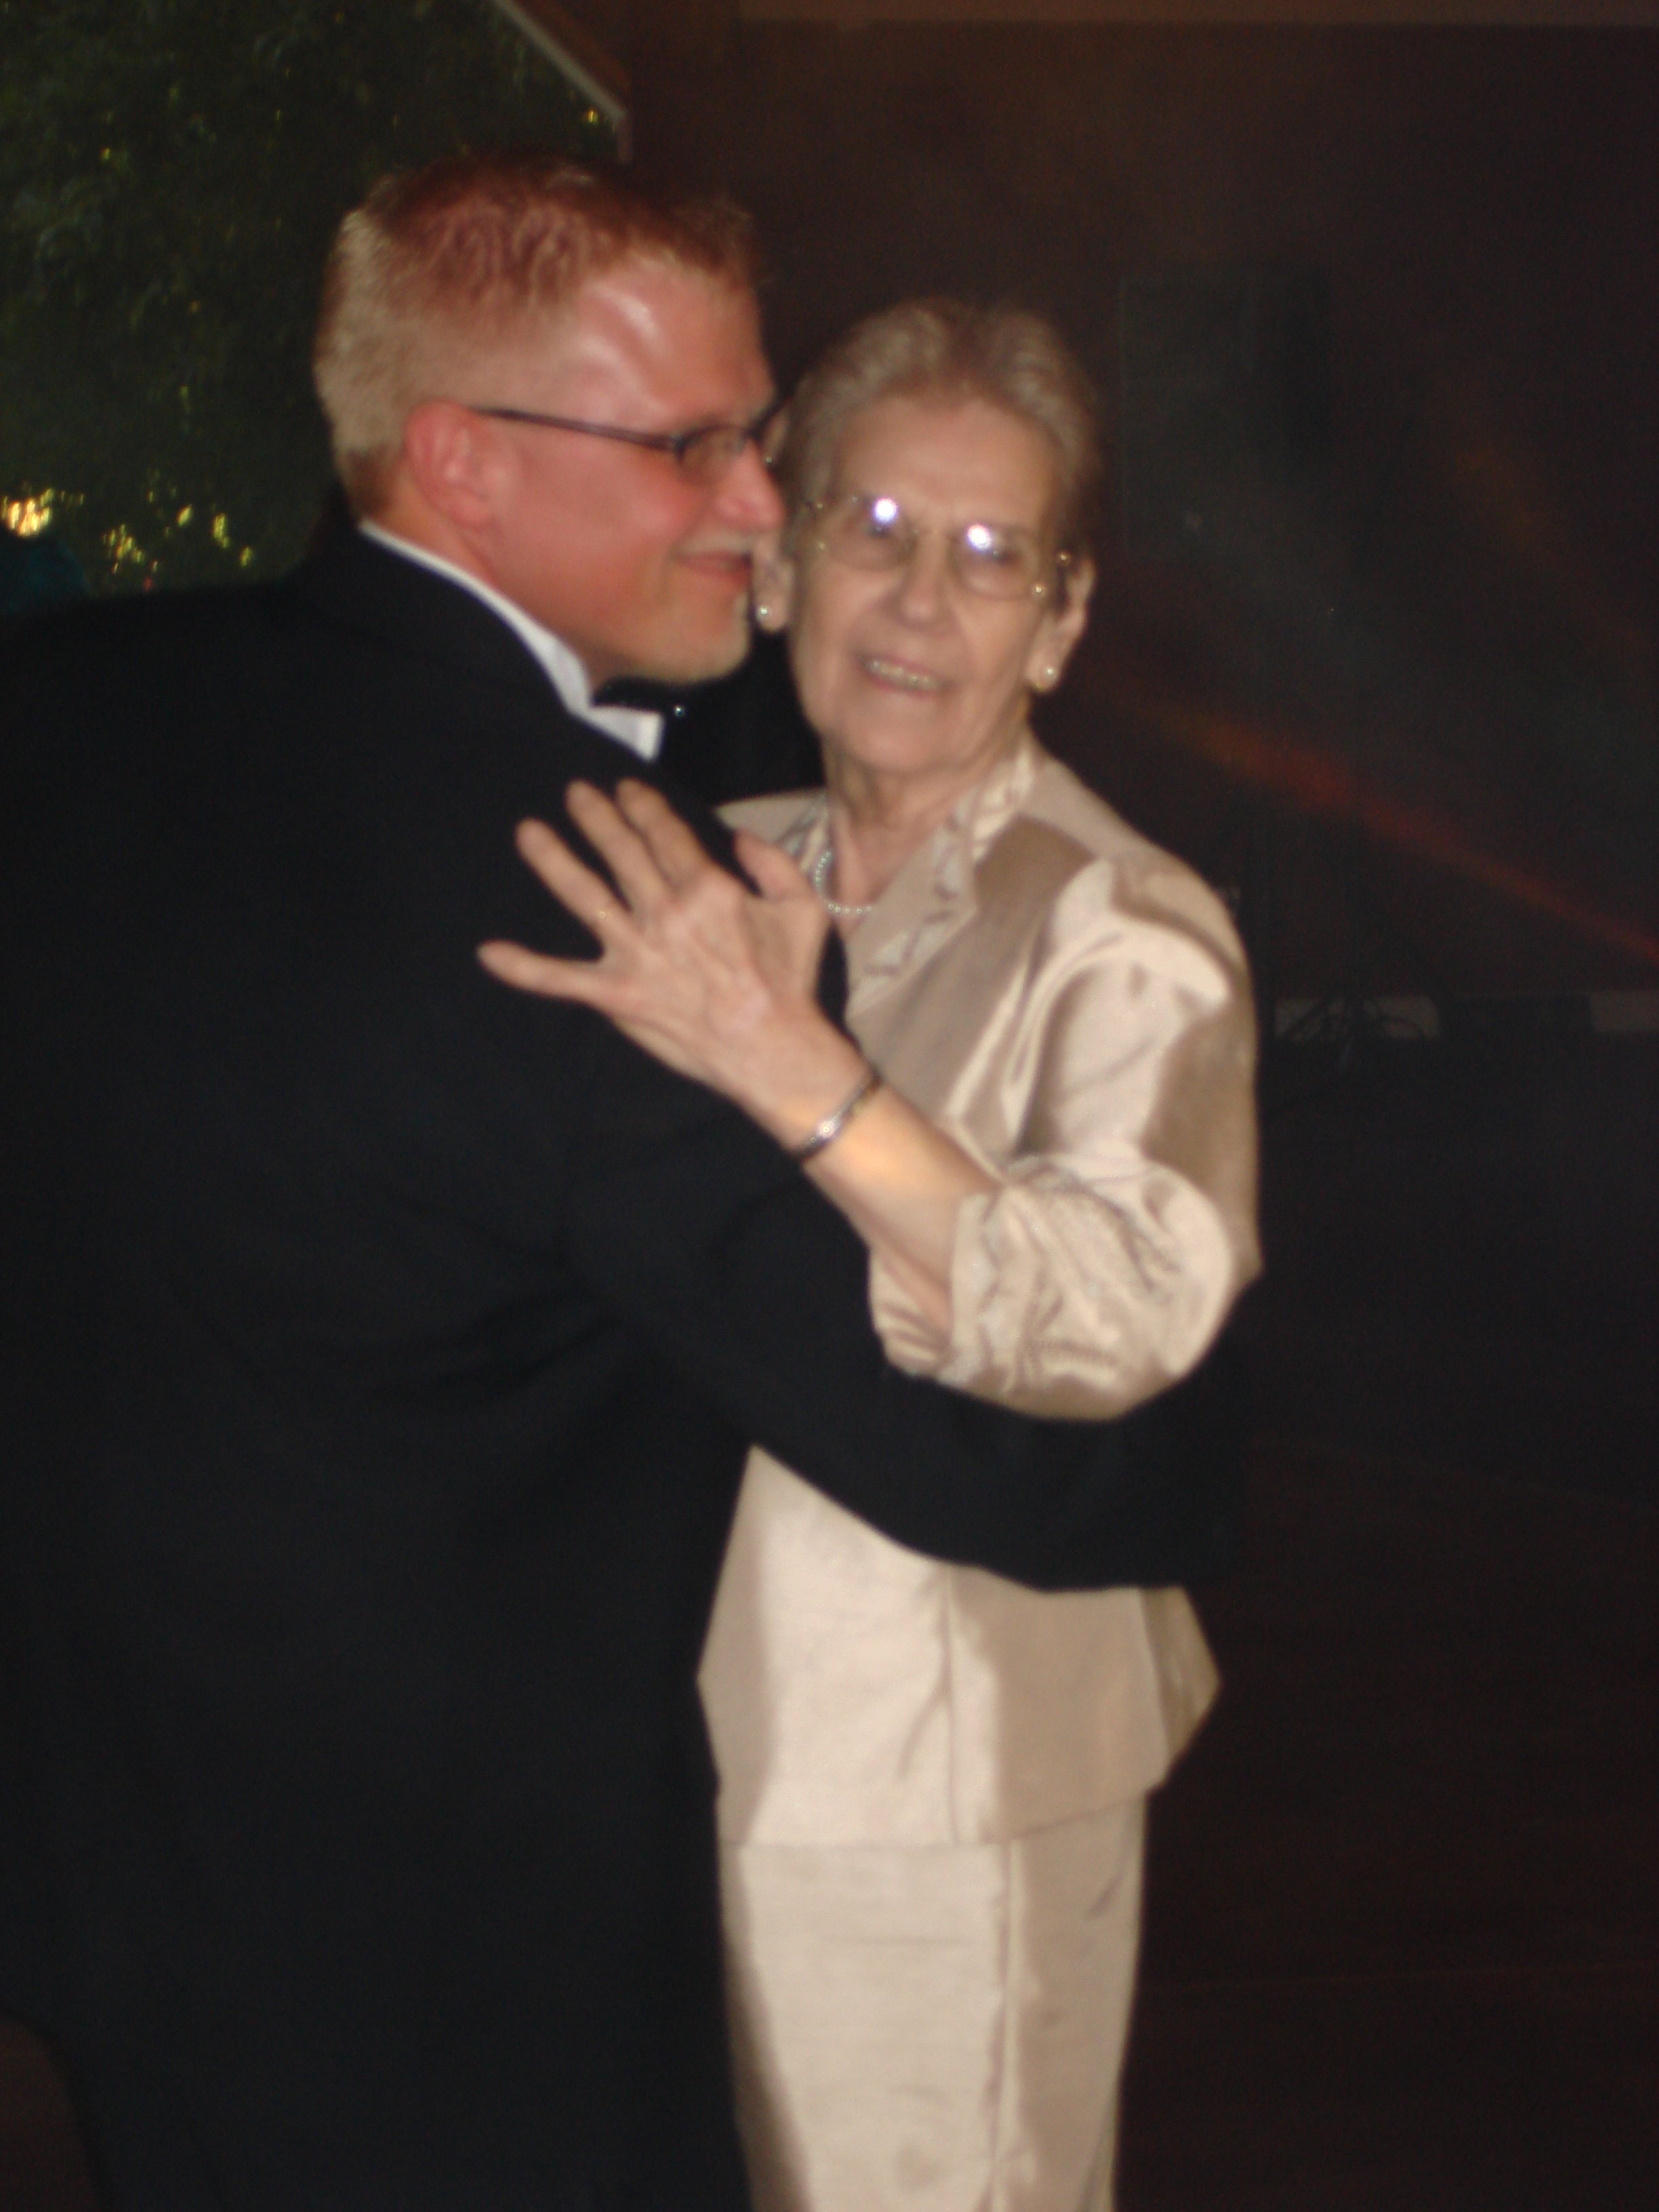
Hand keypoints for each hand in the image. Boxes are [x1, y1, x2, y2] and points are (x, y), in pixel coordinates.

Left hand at [478, 780, 865, 1134]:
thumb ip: (774, 864)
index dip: (641, 805)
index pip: (664, 834)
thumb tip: (739, 838)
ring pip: (584, 897)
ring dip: (552, 861)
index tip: (625, 790)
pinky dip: (524, 969)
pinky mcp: (619, 995)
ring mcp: (637, 954)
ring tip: (528, 833)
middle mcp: (665, 913)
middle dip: (594, 818)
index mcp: (708, 889)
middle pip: (620, 853)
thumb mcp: (805, 911)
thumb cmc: (791, 983)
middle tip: (574, 794)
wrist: (775, 1050)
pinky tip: (488, 953)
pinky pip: (562, 980)